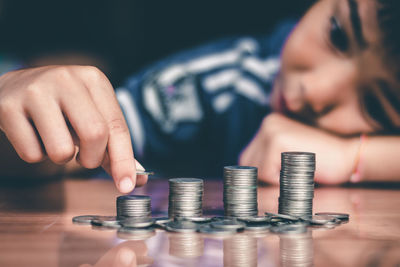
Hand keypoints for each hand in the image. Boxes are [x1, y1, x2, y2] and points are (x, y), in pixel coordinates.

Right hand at [0, 65, 146, 191]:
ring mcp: (35, 90)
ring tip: (53, 139)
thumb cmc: (60, 107)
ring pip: (61, 150)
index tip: (127, 186)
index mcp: (93, 79)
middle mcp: (67, 79)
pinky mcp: (8, 106)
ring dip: (61, 158)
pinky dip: (35, 155)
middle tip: (82, 157)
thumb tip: (137, 179)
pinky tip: (32, 134)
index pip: (117, 126)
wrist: (11, 88)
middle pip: (95, 135)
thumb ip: (112, 147)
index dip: (124, 160)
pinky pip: (32, 154)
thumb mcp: (89, 116)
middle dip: (91, 159)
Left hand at [239, 113, 359, 183]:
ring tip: (296, 171)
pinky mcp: (277, 141)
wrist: (349, 157)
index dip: (262, 174)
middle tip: (290, 175)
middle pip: (247, 162)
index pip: (248, 158)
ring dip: (274, 179)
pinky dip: (280, 180)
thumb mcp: (288, 157)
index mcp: (269, 124)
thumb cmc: (321, 162)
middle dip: (264, 176)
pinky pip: (265, 173)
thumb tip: (246, 177)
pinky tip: (299, 170)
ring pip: (255, 169)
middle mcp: (267, 123)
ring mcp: (271, 130)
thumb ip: (268, 159)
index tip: (281, 176)